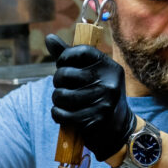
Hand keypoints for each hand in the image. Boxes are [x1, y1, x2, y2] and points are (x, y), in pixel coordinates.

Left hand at [46, 33, 135, 161]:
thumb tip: (49, 38)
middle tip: (63, 88)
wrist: (118, 129)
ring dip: (57, 100)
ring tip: (63, 102)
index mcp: (109, 66)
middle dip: (58, 82)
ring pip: (61, 95)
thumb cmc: (99, 96)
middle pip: (65, 74)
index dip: (64, 58)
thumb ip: (70, 57)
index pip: (79, 52)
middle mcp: (109, 82)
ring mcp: (103, 101)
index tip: (63, 65)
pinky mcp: (94, 119)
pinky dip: (58, 115)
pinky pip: (62, 114)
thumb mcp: (91, 74)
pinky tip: (63, 115)